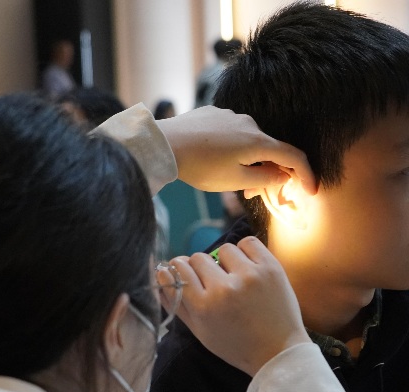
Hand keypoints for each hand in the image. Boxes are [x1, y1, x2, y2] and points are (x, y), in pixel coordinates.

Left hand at [156, 106, 315, 195]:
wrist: (165, 144)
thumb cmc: (200, 166)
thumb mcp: (235, 180)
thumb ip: (264, 178)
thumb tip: (284, 175)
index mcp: (258, 141)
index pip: (293, 156)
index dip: (306, 174)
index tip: (310, 190)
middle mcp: (249, 122)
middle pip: (270, 149)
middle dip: (269, 171)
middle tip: (253, 193)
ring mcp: (230, 115)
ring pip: (249, 140)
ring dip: (248, 160)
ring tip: (229, 177)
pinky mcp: (213, 113)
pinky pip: (231, 132)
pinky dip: (232, 148)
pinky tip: (214, 159)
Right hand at [158, 237, 310, 375]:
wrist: (278, 352)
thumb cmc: (235, 345)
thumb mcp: (199, 331)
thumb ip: (176, 302)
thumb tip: (159, 274)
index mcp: (204, 306)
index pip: (178, 268)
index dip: (178, 269)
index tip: (185, 273)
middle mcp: (224, 288)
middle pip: (197, 258)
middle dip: (201, 268)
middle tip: (213, 282)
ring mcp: (249, 276)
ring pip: (223, 249)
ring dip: (225, 261)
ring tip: (234, 278)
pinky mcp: (270, 268)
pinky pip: (248, 243)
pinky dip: (245, 252)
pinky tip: (247, 267)